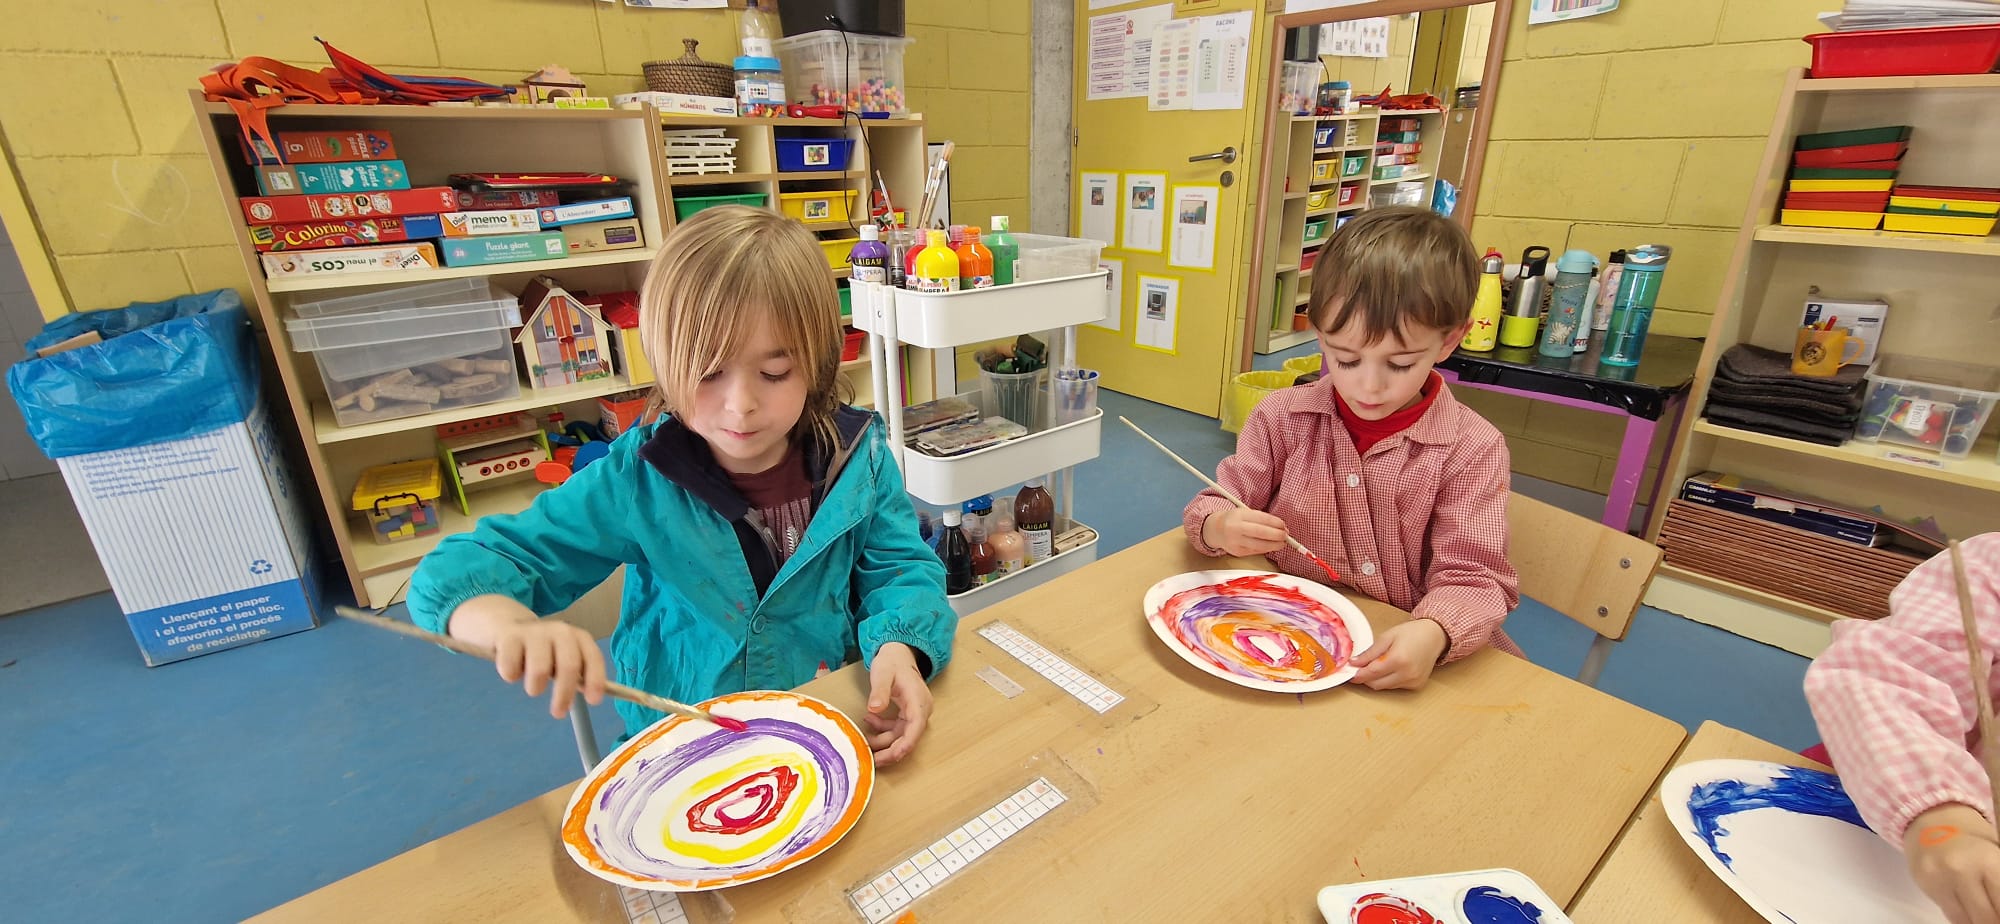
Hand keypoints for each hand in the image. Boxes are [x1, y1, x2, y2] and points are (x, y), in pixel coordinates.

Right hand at [448, 594, 605, 717]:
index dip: (595, 679)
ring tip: (533, 687)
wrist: (507, 627)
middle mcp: (560, 631)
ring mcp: (535, 632)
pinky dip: (511, 676)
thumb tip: (592, 697)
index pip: (593, 658)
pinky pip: (511, 669)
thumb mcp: (563, 659)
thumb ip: (578, 676)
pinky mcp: (509, 637)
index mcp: (578, 637)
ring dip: (535, 687)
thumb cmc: (543, 650)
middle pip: (568, 665)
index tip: (593, 701)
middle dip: (564, 694)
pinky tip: (513, 669)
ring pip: (539, 670)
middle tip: (558, 713)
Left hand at [864, 642, 931, 765]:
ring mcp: (915, 713)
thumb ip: (879, 691)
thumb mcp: (882, 673)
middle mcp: (920, 710)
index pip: (915, 729)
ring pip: (901, 737)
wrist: (898, 653)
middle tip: (871, 759)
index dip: (904, 746)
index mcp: (918, 701)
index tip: (890, 757)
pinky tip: (869, 720)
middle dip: (890, 751)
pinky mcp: (908, 714)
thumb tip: (875, 708)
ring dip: (883, 741)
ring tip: (864, 738)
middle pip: (908, 738)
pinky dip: (883, 730)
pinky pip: (897, 729)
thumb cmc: (892, 661)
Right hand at [1201, 508, 1289, 556]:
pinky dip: (1266, 549)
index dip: (1275, 523)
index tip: (1283, 525)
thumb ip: (1261, 519)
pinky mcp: (1237, 552)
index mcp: (1239, 515)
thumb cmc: (1235, 520)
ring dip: (1274, 545)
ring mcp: (1235, 542)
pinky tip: (1270, 546)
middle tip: (1286, 536)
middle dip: (1277, 535)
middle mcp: (1236, 528)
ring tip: (1282, 543)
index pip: (1261, 519)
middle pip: (1261, 533)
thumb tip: (1281, 527)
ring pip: (1260, 545)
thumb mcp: (1245, 513)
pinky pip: (1256, 551)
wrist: (1216, 530)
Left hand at [1350, 619, 1448, 690]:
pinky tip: (1391, 668)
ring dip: (1376, 679)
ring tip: (1377, 665)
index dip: (1358, 674)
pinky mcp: (1417, 685)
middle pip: (1376, 684)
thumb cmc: (1411, 633)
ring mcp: (1413, 681)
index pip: (1371, 673)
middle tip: (1359, 669)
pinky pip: (1395, 687)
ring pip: (1385, 687)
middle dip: (1365, 678)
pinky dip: (1388, 680)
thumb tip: (1354, 663)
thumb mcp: (1387, 637)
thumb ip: (1370, 652)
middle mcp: (1407, 674)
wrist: (1434, 636)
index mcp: (1399, 659)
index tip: (1348, 672)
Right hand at [1907, 804, 1999, 923]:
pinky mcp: (1925, 885)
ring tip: (1984, 914)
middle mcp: (1961, 871)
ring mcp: (1940, 878)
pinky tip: (1971, 911)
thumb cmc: (1973, 836)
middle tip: (1994, 916)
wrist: (1932, 817)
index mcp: (1988, 860)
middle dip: (1993, 919)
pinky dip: (1964, 917)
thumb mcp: (1997, 853)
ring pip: (1966, 920)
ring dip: (1978, 920)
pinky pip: (1951, 914)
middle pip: (1987, 917)